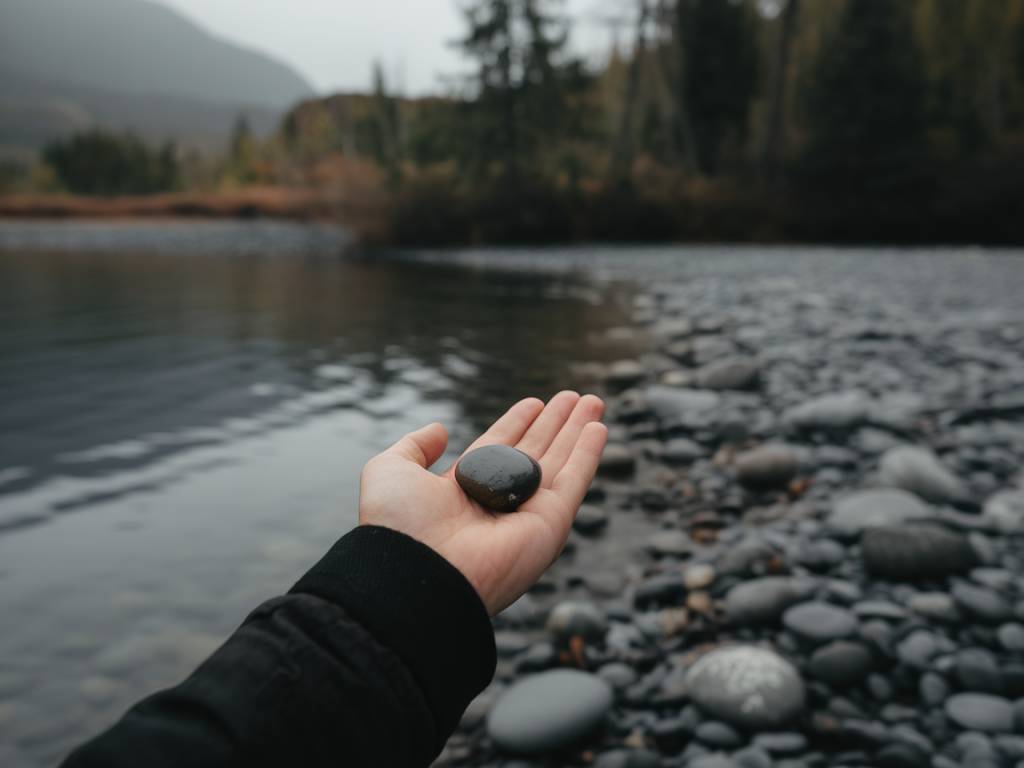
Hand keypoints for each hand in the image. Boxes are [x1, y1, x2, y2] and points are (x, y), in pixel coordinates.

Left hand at [359, 391, 606, 614]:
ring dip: (578, 431)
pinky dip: (588, 454)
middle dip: (556, 424)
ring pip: (560, 462)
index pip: (500, 448)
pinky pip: (574, 482)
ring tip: (594, 400)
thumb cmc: (398, 525)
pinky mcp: (550, 526)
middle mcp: (498, 503)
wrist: (417, 571)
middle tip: (575, 395)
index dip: (518, 423)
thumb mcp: (391, 470)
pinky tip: (598, 427)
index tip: (535, 402)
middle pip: (536, 452)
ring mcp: (527, 514)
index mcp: (464, 490)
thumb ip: (414, 446)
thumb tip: (440, 429)